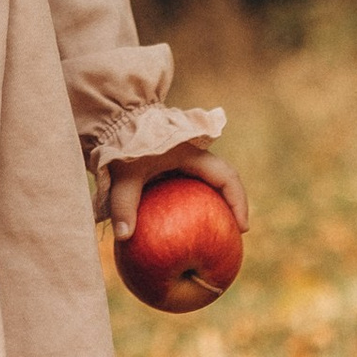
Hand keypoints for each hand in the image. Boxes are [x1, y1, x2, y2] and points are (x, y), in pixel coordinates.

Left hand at [108, 142, 247, 240]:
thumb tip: (124, 236)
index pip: (227, 177)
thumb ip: (123, 204)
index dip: (239, 202)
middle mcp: (193, 156)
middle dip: (233, 206)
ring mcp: (185, 160)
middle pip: (224, 181)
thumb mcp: (123, 174)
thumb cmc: (121, 144)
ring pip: (210, 183)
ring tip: (217, 232)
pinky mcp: (173, 166)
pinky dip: (197, 205)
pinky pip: (192, 187)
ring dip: (217, 205)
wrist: (113, 121)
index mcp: (192, 154)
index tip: (242, 228)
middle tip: (233, 234)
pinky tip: (188, 226)